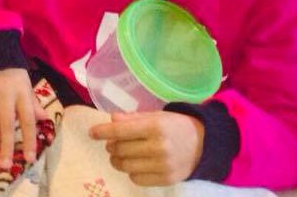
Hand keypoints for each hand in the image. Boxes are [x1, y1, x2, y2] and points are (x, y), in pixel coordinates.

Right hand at [0, 68, 45, 168]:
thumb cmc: (11, 70)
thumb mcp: (25, 84)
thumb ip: (33, 103)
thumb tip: (45, 119)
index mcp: (22, 94)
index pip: (28, 119)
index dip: (30, 139)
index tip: (30, 158)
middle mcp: (6, 94)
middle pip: (7, 122)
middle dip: (7, 144)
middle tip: (6, 165)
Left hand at [89, 110, 203, 185]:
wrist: (204, 145)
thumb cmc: (177, 126)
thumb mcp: (158, 116)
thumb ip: (134, 118)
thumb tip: (111, 120)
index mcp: (156, 126)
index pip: (121, 130)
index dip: (103, 132)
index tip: (92, 133)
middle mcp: (158, 147)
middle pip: (120, 149)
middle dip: (111, 146)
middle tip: (112, 143)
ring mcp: (162, 165)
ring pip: (125, 165)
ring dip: (118, 160)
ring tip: (121, 154)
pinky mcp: (164, 179)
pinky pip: (136, 178)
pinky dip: (131, 171)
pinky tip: (136, 164)